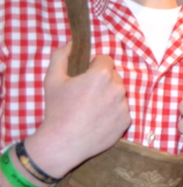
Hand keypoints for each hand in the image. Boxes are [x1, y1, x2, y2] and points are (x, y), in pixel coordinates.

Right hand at [29, 42, 129, 176]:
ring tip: (91, 109)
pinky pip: (121, 111)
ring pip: (118, 94)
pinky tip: (97, 120)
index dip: (94, 65)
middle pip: (113, 76)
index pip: (105, 59)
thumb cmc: (56, 110)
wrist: (62, 143)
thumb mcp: (52, 79)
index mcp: (102, 75)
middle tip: (86, 94)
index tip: (84, 76)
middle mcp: (118, 88)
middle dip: (102, 81)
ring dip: (108, 96)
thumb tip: (71, 43)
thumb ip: (61, 56)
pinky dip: (113, 113)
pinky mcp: (126, 122)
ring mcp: (124, 106)